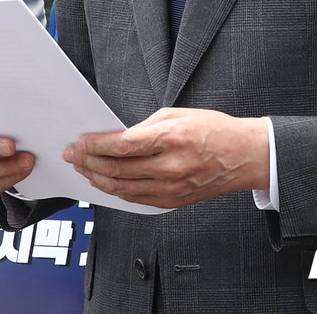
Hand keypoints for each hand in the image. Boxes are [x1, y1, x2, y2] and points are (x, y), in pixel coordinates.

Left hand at [64, 107, 268, 207]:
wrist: (243, 155)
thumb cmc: (213, 130)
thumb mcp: (176, 114)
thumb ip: (144, 127)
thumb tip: (116, 137)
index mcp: (170, 139)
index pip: (122, 146)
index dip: (95, 146)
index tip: (79, 143)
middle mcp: (170, 167)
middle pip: (117, 169)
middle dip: (88, 162)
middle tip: (73, 155)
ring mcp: (172, 188)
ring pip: (123, 188)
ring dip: (97, 179)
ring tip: (83, 169)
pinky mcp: (174, 201)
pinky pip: (136, 199)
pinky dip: (116, 191)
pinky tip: (105, 182)